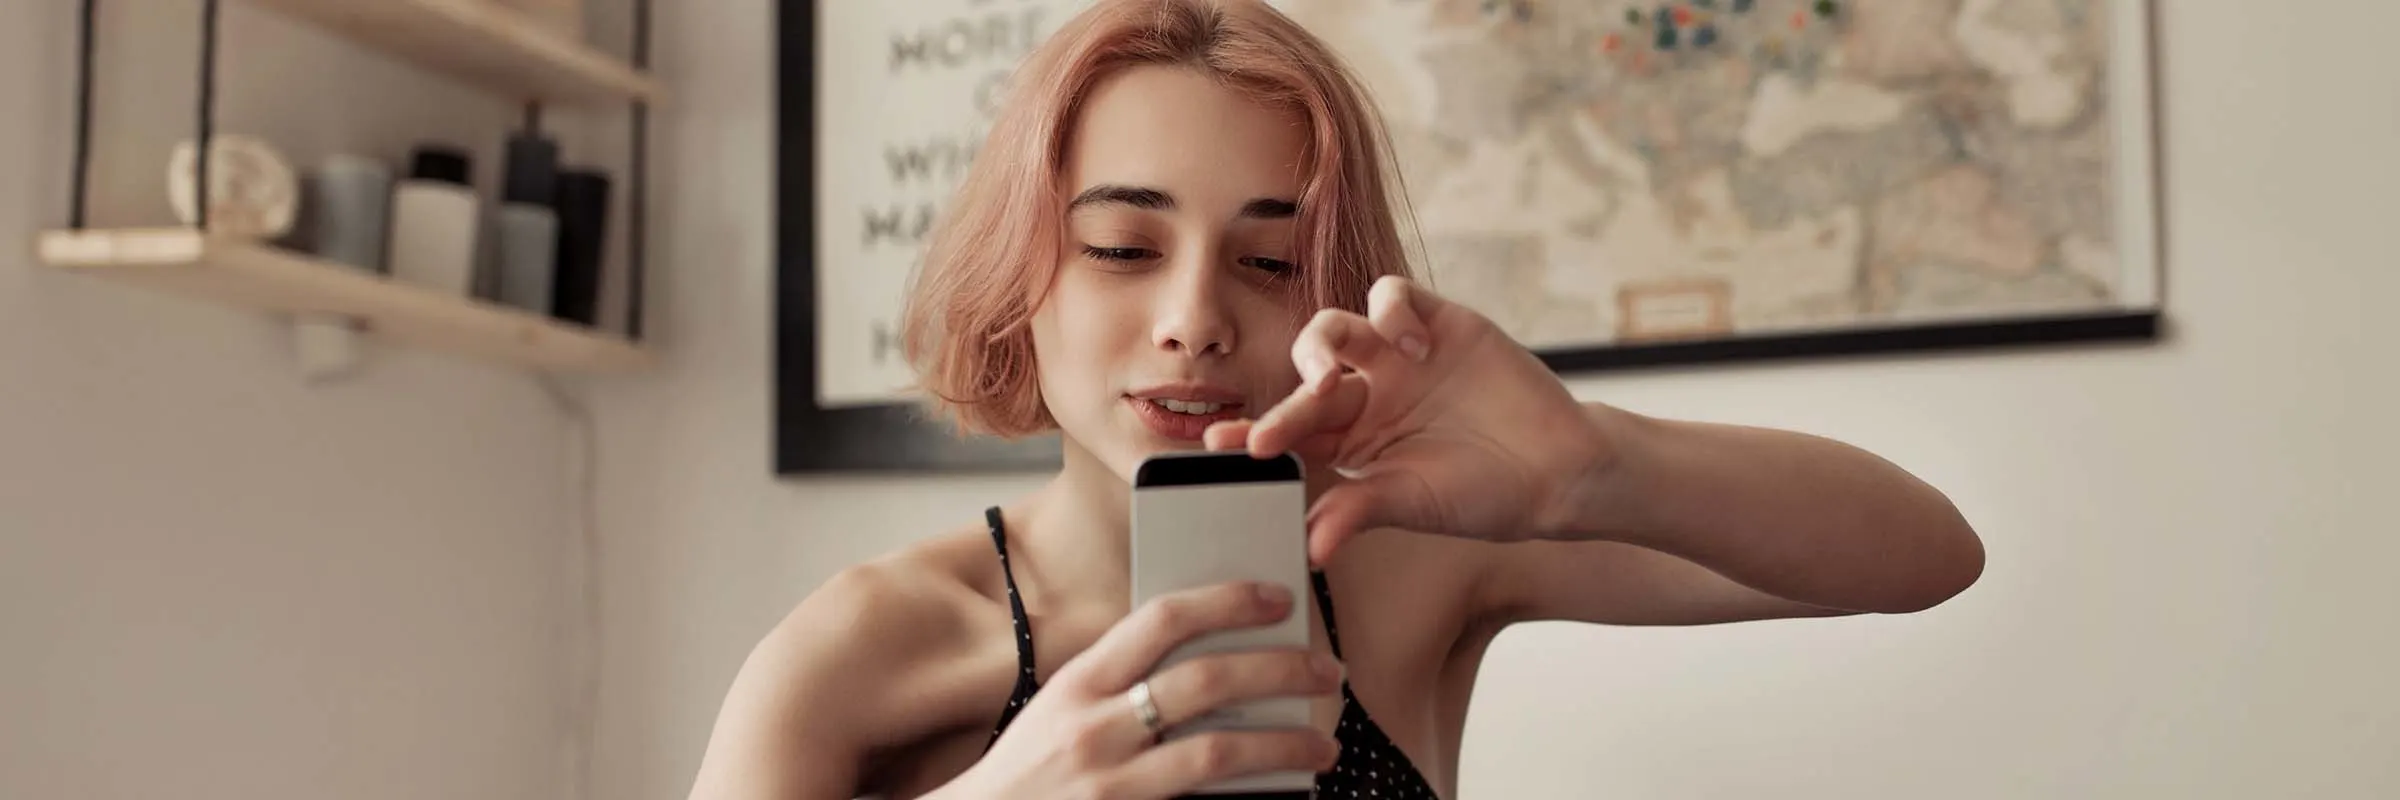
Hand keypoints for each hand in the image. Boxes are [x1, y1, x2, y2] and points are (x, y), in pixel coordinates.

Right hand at [940, 582, 1341, 799]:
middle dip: (1279, 670)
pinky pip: (1203, 799)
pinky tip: (1285, 792)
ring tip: (1323, 744)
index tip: (1278, 596)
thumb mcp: (1061, 708)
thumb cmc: (1029, 767)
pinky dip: (1252, 793)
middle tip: (1326, 670)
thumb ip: (1120, 679)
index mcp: (1079, 682)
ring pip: (1218, 751)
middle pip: (1206, 681)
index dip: (1227, 600)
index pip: (1161, 619)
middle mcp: (1093, 728)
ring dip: (1284, 744)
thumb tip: (1204, 648)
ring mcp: (1110, 783)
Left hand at [1205, 276, 1617, 563]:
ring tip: (1335, 378)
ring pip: (1334, 328)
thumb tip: (1309, 547)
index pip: (1290, 431)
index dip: (1255, 433)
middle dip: (1287, 402)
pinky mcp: (1437, 321)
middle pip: (1307, 380)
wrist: (1560, 470)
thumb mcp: (1415, 505)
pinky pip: (1390, 295)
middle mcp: (1368, 394)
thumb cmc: (1487, 496)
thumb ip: (1359, 511)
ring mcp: (1399, 356)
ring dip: (1321, 346)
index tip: (1219, 445)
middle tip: (1278, 430)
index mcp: (1352, 441)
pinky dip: (1390, 310)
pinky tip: (1412, 344)